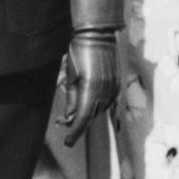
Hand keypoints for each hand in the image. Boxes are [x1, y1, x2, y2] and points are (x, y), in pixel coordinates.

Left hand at [59, 30, 117, 145]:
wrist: (97, 35)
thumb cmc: (79, 53)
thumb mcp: (71, 76)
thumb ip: (72, 99)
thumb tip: (70, 118)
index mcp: (92, 89)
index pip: (83, 118)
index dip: (75, 132)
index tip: (68, 142)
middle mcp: (106, 90)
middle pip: (91, 116)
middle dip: (78, 121)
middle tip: (62, 122)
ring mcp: (114, 87)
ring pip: (100, 110)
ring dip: (88, 113)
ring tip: (73, 111)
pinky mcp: (117, 83)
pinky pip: (107, 101)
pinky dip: (97, 105)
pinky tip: (88, 101)